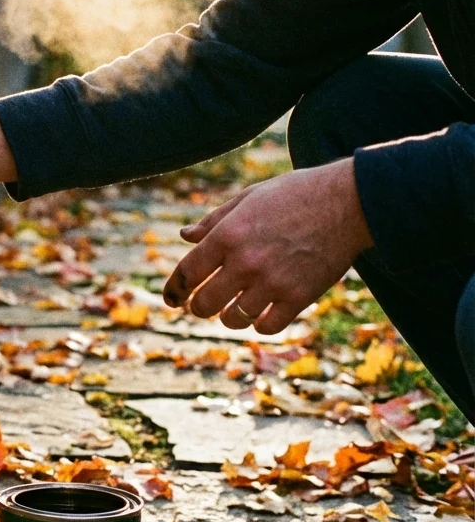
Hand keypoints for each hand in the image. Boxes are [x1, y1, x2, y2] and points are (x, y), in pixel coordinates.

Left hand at [163, 158, 374, 334]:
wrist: (349, 201)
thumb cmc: (296, 194)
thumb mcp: (248, 198)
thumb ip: (214, 221)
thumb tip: (185, 237)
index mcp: (228, 235)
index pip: (187, 272)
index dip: (174, 290)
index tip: (172, 299)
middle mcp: (245, 262)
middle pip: (204, 304)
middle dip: (199, 307)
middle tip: (204, 305)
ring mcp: (273, 282)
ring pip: (233, 319)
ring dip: (230, 317)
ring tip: (235, 309)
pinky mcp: (299, 297)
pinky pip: (266, 327)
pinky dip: (260, 324)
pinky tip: (262, 314)